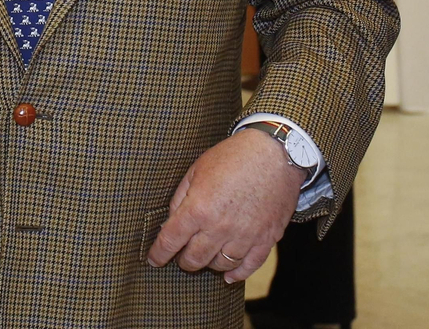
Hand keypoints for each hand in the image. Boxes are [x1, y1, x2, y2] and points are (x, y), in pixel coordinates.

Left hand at [147, 127, 304, 282]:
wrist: (275, 153)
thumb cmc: (233, 157)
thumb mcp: (196, 170)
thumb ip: (181, 198)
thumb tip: (171, 221)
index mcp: (198, 208)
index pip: (170, 240)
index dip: (159, 254)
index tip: (154, 260)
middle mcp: (220, 227)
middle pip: (194, 259)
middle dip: (183, 261)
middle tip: (180, 256)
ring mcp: (245, 236)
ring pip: (220, 265)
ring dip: (208, 264)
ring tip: (204, 257)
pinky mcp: (266, 239)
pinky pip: (249, 266)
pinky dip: (237, 275)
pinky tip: (228, 275)